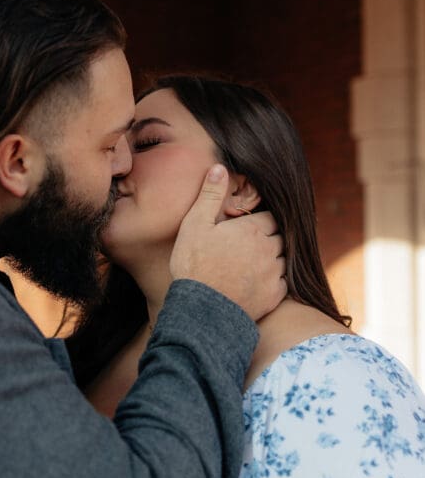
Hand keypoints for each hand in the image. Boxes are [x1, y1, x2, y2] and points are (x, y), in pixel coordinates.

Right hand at [169, 164, 285, 320]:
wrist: (201, 309)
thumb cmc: (194, 264)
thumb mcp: (195, 224)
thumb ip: (210, 195)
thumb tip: (220, 167)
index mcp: (253, 229)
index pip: (270, 217)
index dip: (260, 221)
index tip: (248, 227)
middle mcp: (269, 249)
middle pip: (279, 237)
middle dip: (268, 238)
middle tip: (249, 245)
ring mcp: (274, 274)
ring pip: (283, 260)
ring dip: (273, 259)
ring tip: (254, 265)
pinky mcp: (274, 296)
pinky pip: (282, 283)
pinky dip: (274, 281)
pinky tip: (258, 283)